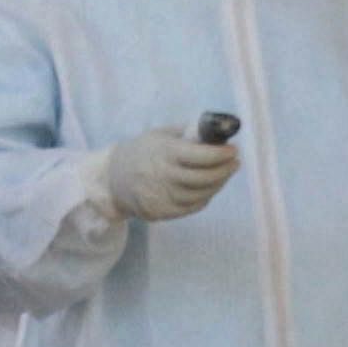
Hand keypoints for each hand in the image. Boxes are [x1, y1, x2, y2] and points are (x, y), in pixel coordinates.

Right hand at [92, 131, 238, 223]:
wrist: (113, 178)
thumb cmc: (143, 151)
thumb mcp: (161, 135)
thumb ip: (188, 134)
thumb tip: (218, 135)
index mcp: (163, 152)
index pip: (200, 155)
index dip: (220, 154)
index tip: (233, 150)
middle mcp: (162, 175)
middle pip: (204, 177)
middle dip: (224, 170)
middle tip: (234, 162)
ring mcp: (161, 197)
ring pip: (201, 194)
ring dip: (218, 184)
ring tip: (224, 173)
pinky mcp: (161, 212)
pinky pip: (192, 206)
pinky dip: (205, 197)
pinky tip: (209, 187)